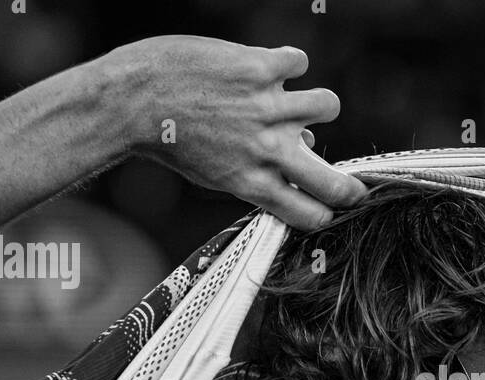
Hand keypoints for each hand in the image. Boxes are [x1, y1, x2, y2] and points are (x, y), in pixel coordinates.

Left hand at [106, 36, 366, 228]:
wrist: (130, 101)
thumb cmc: (164, 139)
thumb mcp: (212, 170)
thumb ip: (257, 170)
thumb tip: (299, 148)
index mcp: (252, 182)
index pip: (311, 214)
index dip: (329, 210)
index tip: (333, 204)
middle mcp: (267, 150)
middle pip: (335, 182)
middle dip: (353, 187)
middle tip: (354, 184)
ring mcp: (267, 108)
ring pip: (328, 104)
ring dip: (316, 102)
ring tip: (295, 99)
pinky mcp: (260, 68)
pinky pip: (299, 61)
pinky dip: (287, 61)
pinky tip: (267, 66)